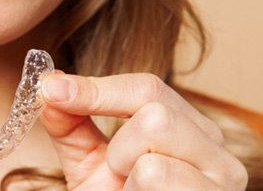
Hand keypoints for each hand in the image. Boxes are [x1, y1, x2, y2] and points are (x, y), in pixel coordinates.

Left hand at [40, 73, 247, 189]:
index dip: (95, 88)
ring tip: (132, 189)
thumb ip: (70, 122)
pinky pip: (155, 178)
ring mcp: (219, 178)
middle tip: (117, 170)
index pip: (146, 87)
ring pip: (154, 150)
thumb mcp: (88, 158)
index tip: (51, 90)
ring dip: (126, 173)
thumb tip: (49, 88)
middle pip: (155, 113)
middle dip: (119, 145)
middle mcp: (212, 146)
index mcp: (185, 124)